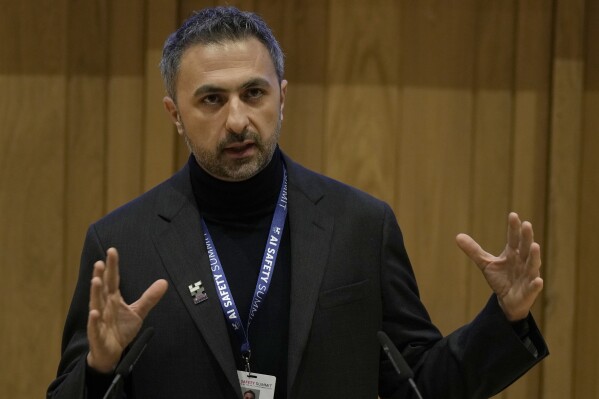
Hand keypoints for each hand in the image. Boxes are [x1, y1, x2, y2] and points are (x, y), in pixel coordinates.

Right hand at [86, 248, 167, 372]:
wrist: (112, 352)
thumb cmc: (121, 329)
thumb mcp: (138, 312)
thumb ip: (149, 297)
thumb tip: (164, 282)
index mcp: (113, 299)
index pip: (112, 279)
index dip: (112, 266)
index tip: (112, 251)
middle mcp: (104, 306)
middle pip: (102, 289)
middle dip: (100, 276)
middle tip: (99, 262)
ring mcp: (99, 320)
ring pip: (96, 304)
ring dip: (95, 293)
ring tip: (96, 281)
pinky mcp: (97, 334)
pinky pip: (95, 327)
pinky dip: (94, 320)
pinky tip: (94, 313)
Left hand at [456, 212, 542, 320]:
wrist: (507, 300)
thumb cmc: (500, 279)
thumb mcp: (485, 263)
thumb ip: (474, 250)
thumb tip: (457, 236)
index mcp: (513, 253)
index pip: (513, 238)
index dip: (513, 227)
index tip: (513, 215)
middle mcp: (523, 261)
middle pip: (525, 247)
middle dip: (526, 237)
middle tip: (527, 224)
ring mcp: (528, 275)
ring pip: (532, 264)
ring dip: (534, 256)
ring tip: (535, 246)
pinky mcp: (530, 290)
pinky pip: (534, 287)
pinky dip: (536, 284)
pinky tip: (538, 280)